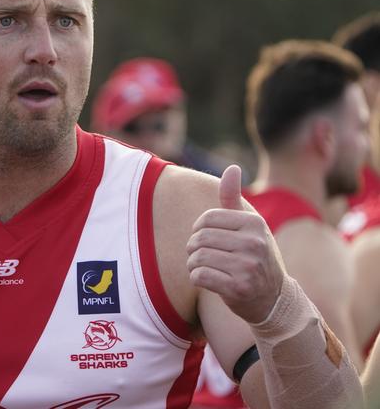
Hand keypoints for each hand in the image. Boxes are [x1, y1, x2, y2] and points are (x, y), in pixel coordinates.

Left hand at [186, 165, 283, 323]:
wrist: (273, 299)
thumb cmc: (254, 256)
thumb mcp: (248, 226)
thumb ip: (233, 198)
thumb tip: (232, 168)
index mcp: (254, 223)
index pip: (207, 218)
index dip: (199, 229)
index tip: (207, 239)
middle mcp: (254, 243)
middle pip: (199, 238)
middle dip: (193, 248)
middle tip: (201, 255)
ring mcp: (248, 266)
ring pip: (197, 257)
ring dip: (193, 264)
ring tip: (204, 267)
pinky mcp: (238, 288)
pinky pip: (199, 276)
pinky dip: (196, 278)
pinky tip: (207, 280)